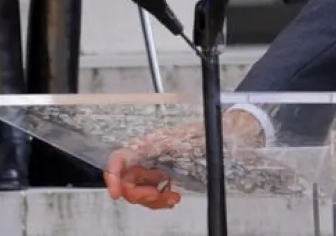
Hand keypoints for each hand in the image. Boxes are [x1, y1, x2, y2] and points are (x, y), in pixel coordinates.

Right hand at [103, 112, 263, 209]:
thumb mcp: (182, 141)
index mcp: (148, 145)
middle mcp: (146, 156)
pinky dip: (159, 201)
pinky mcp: (161, 177)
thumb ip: (157, 145)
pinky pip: (151, 194)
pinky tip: (173, 196)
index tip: (116, 194)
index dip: (113, 175)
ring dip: (153, 200)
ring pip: (138, 191)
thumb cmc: (204, 135)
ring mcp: (153, 167)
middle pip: (127, 180)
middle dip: (141, 194)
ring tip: (173, 197)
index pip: (120, 158)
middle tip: (160, 195)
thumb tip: (137, 149)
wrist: (223, 137)